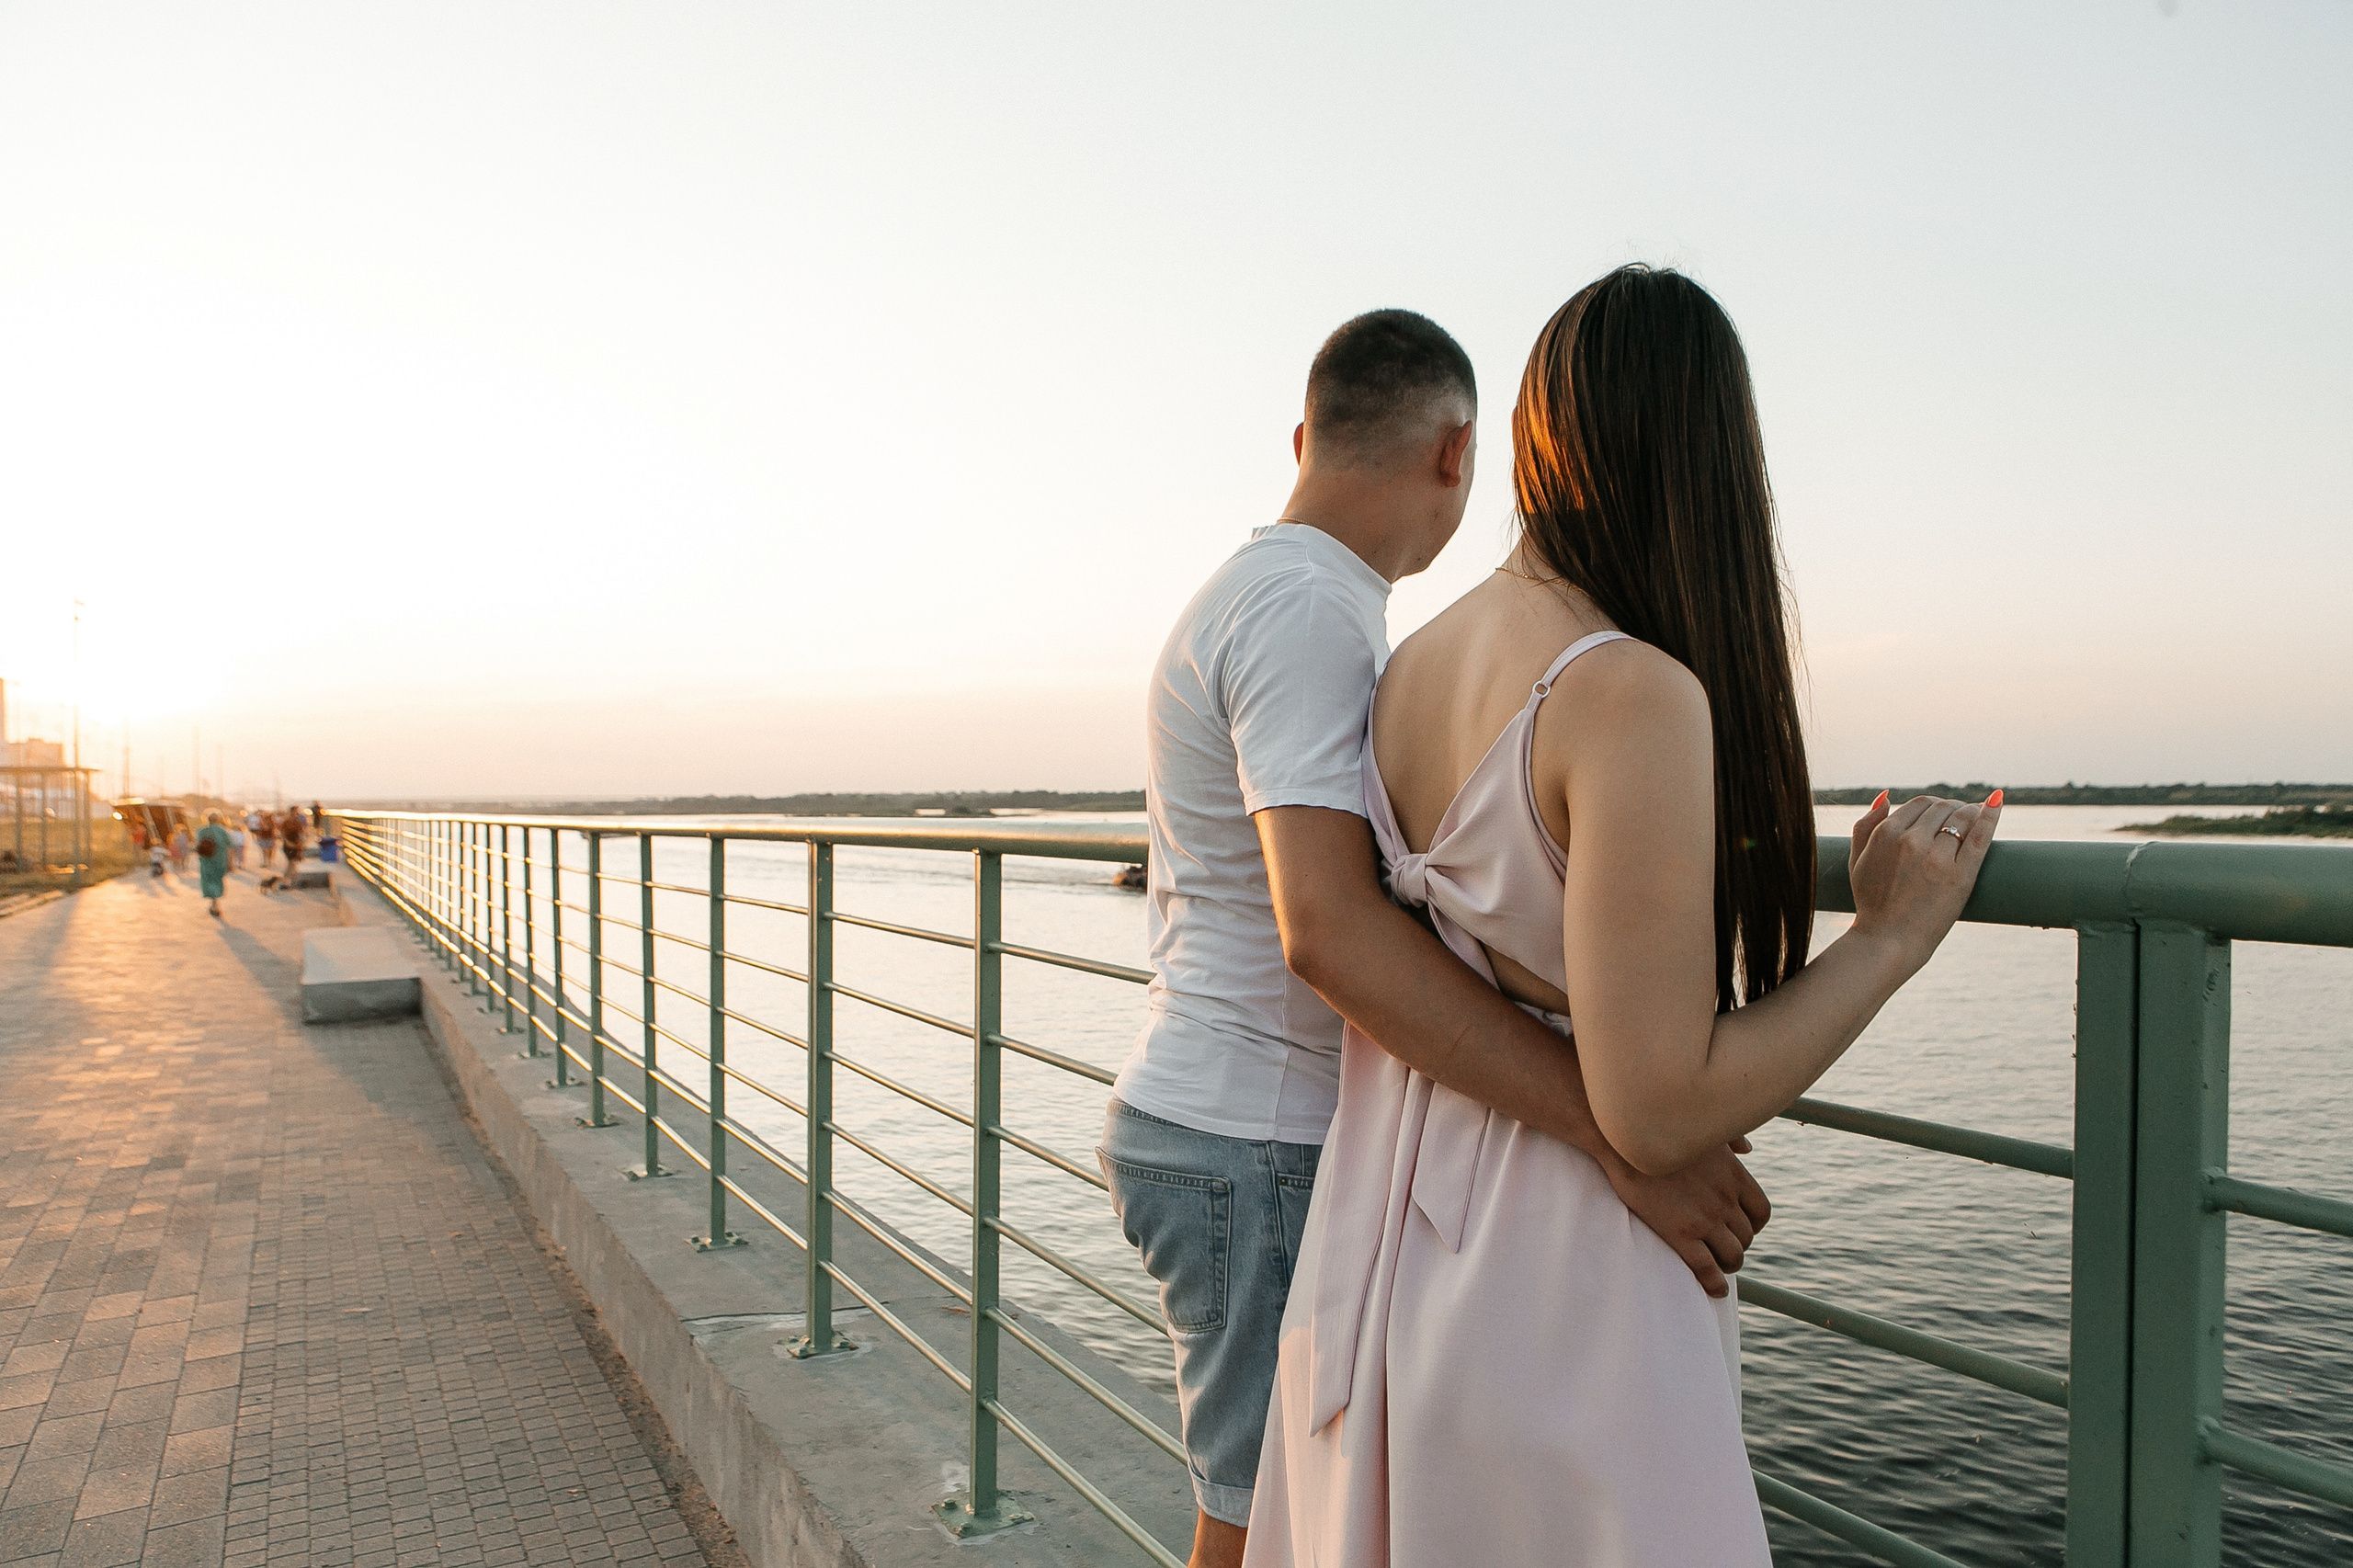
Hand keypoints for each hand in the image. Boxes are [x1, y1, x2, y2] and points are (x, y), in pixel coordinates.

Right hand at [1598, 1139, 1770, 1297]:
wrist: (1623, 1139)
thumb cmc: (1659, 1130)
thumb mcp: (1702, 1128)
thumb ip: (1730, 1139)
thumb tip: (1748, 1148)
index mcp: (1734, 1174)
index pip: (1761, 1211)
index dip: (1753, 1227)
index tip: (1742, 1230)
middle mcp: (1725, 1198)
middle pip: (1746, 1236)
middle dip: (1737, 1246)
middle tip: (1723, 1250)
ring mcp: (1705, 1218)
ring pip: (1733, 1256)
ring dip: (1728, 1265)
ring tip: (1718, 1268)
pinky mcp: (1681, 1234)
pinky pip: (1707, 1268)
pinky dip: (1715, 1284)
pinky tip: (1715, 1289)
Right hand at [1848, 789, 2002, 971]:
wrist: (1888, 940)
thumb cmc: (1872, 902)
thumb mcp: (1857, 860)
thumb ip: (1865, 825)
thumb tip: (1887, 795)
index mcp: (1886, 834)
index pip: (1919, 803)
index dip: (1933, 806)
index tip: (1942, 813)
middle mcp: (1911, 841)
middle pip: (1941, 807)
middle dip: (1952, 808)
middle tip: (1960, 817)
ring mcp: (1937, 857)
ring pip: (1961, 817)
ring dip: (1971, 811)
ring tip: (1976, 814)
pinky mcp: (1960, 875)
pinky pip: (1979, 836)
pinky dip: (1991, 815)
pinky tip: (1997, 802)